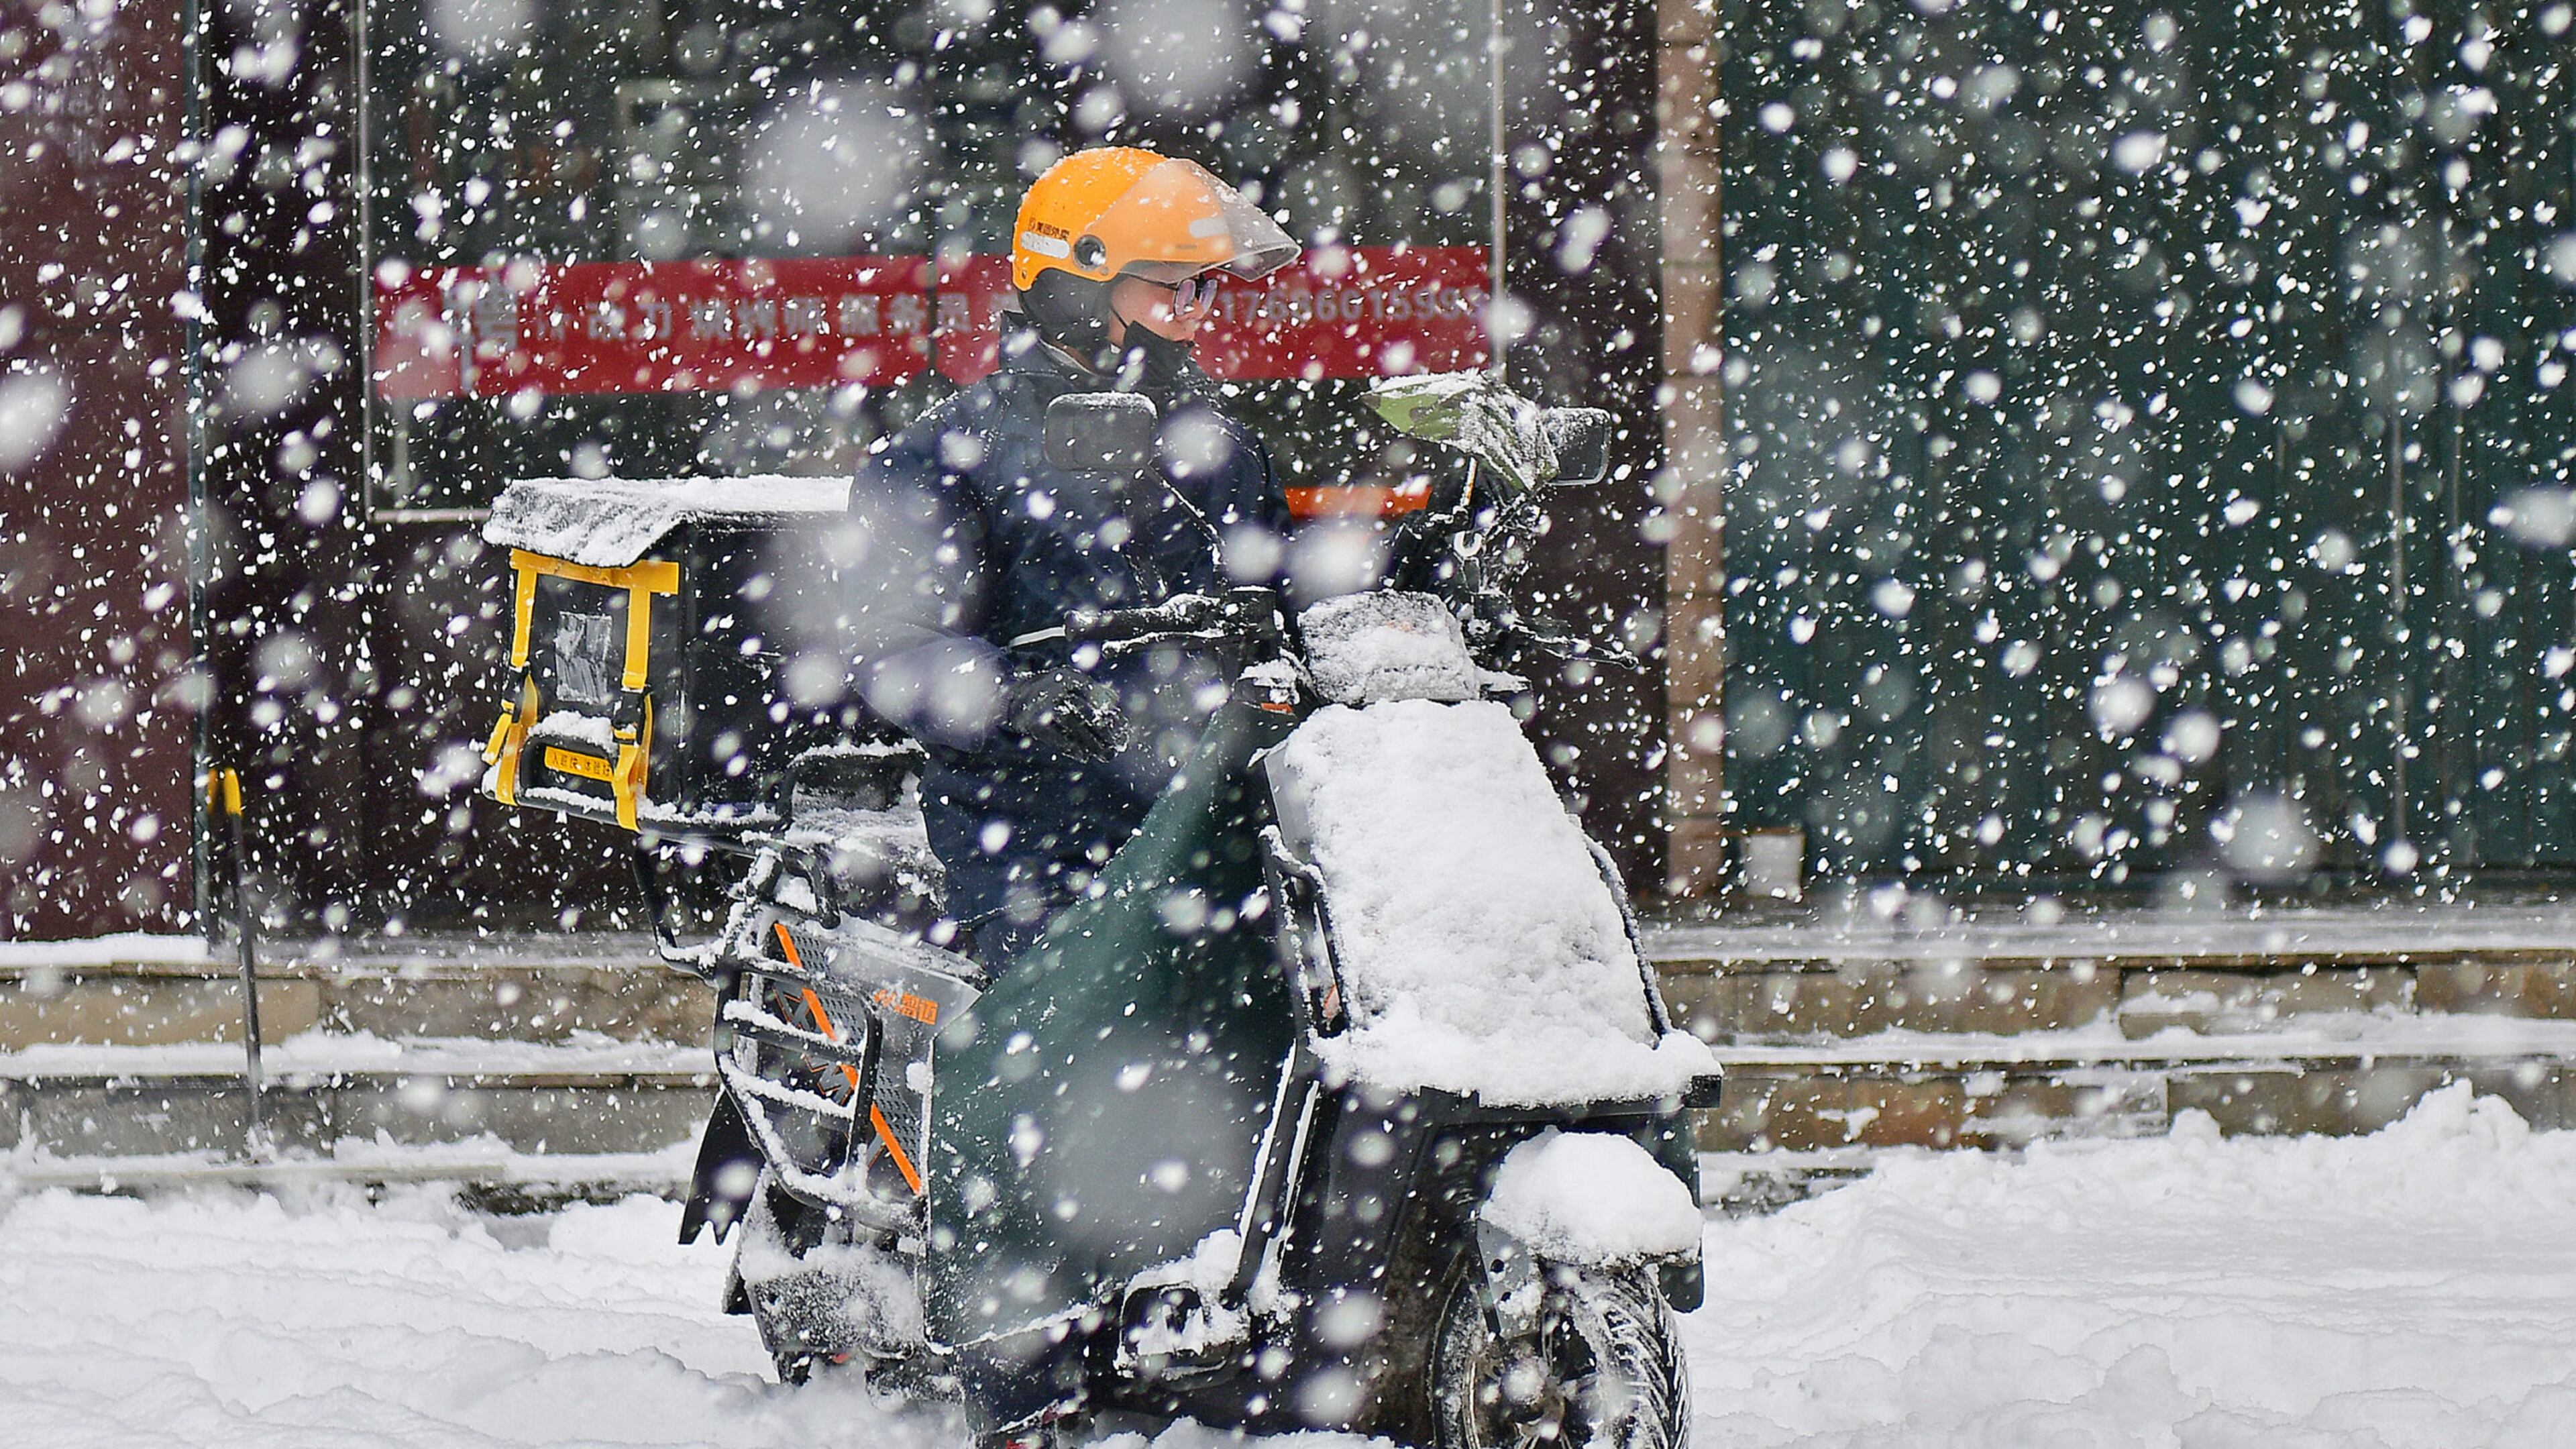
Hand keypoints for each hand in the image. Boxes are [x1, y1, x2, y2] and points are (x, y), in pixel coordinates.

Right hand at [1000, 668, 1129, 760]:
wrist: (1017, 697)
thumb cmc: (1053, 692)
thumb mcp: (1071, 684)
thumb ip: (1092, 691)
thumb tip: (1114, 701)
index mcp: (1067, 677)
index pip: (1093, 692)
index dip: (1109, 709)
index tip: (1123, 725)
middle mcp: (1054, 688)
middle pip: (1083, 710)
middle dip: (1103, 730)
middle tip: (1117, 746)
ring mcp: (1042, 705)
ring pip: (1071, 724)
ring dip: (1090, 741)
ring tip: (1104, 753)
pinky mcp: (1033, 722)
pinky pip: (1054, 736)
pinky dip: (1070, 747)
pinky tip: (1083, 756)